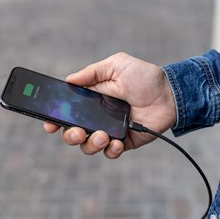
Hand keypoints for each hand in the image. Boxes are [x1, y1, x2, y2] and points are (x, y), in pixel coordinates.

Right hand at [43, 52, 175, 158]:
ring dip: (90, 144)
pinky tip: (116, 142)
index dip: (55, 119)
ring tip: (103, 136)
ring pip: (89, 146)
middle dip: (70, 136)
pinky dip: (111, 150)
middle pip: (73, 133)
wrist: (170, 93)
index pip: (67, 112)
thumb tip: (69, 79)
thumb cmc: (144, 77)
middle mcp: (97, 117)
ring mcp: (110, 131)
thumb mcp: (116, 66)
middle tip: (77, 132)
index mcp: (91, 99)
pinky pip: (110, 153)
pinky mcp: (124, 142)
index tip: (49, 123)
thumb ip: (92, 72)